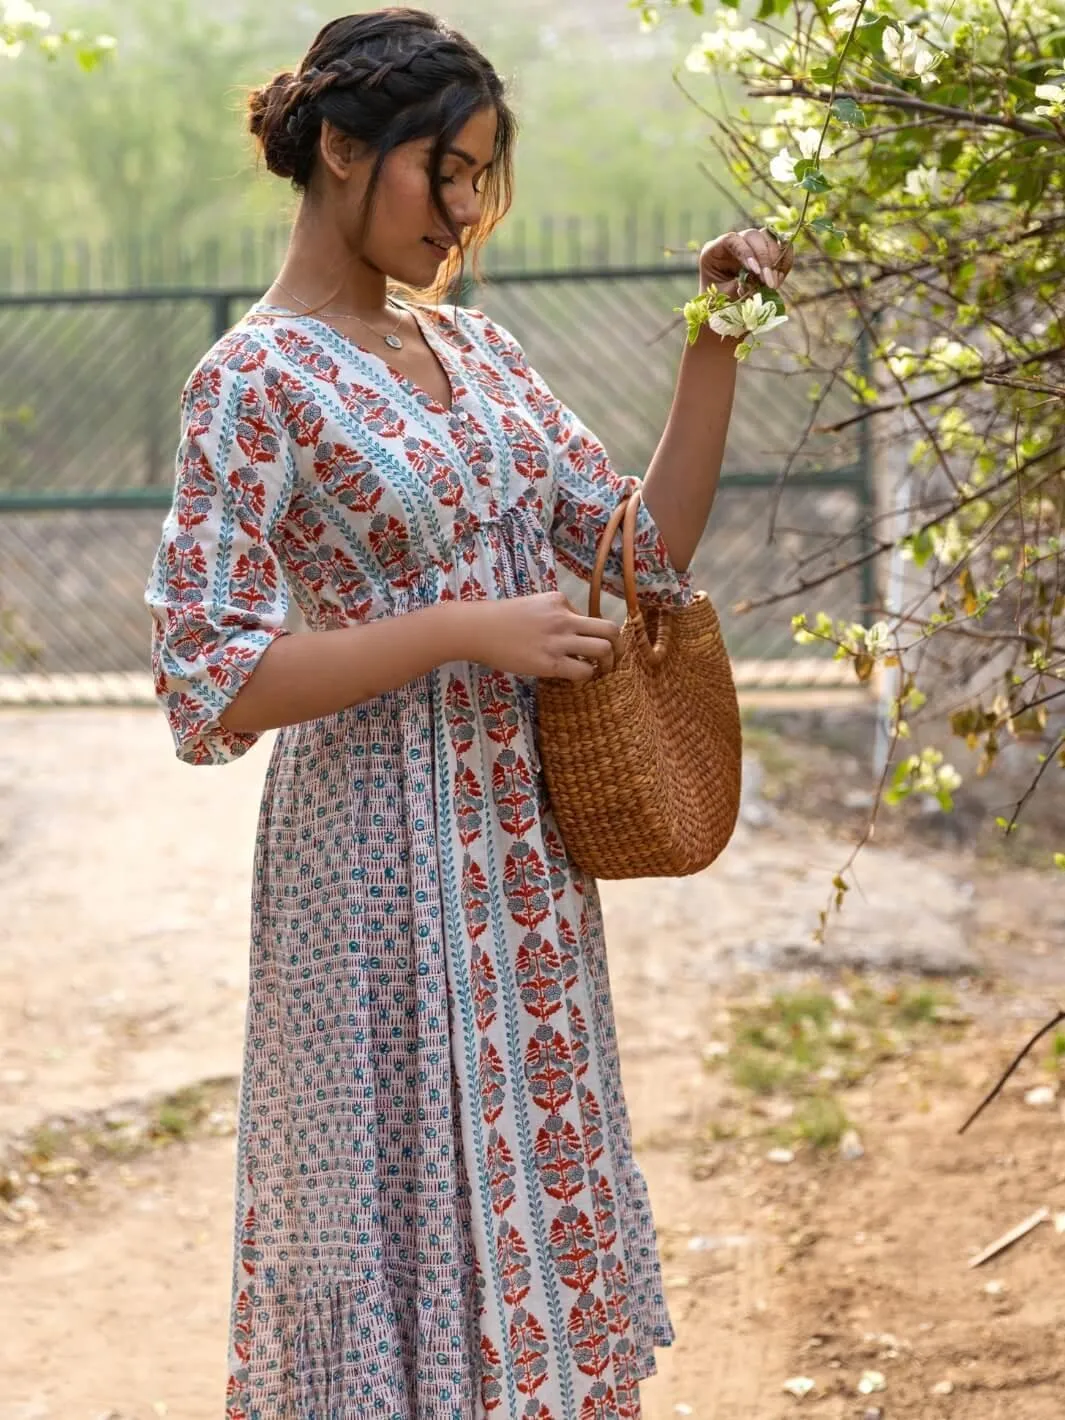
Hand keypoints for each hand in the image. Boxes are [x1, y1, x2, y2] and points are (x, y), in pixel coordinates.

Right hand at [463, 592, 620, 681]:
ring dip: (608, 663)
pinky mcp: (549, 663)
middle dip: (618, 647)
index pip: (590, 616)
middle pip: (610, 630)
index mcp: (559, 601)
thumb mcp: (533, 604)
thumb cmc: (500, 618)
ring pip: (603, 650)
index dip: (590, 633)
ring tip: (601, 671)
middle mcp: (564, 618)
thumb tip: (571, 629)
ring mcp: (558, 640)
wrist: (478, 629)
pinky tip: (578, 680)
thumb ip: (554, 613)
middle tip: (614, 659)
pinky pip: (582, 671)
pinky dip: (586, 677)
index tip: (582, 645)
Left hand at [700, 228, 793, 298]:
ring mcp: (750, 245)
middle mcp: (733, 243)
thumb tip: (759, 279)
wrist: (723, 309)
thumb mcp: (722, 296)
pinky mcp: (765, 251)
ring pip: (769, 239)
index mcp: (713, 251)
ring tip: (773, 284)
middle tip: (769, 283)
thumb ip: (738, 286)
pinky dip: (784, 262)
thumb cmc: (718, 303)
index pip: (731, 240)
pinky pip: (782, 247)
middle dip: (764, 259)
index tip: (755, 271)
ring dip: (775, 261)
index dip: (746, 252)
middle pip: (754, 236)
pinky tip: (778, 279)